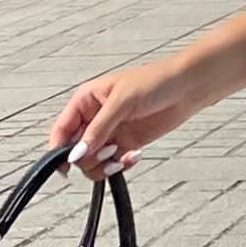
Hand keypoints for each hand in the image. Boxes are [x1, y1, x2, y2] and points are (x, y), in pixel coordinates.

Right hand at [52, 59, 197, 175]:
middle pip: (74, 149)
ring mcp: (110, 132)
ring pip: (92, 160)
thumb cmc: (156, 80)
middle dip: (88, 156)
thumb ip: (98, 129)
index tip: (65, 166)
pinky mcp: (125, 144)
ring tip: (121, 155)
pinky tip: (133, 156)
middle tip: (107, 151)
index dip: (59, 149)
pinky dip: (120, 165)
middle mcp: (94, 118)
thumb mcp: (122, 102)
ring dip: (104, 164)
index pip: (61, 129)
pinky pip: (112, 163)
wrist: (187, 87)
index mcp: (86, 100)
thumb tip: (76, 152)